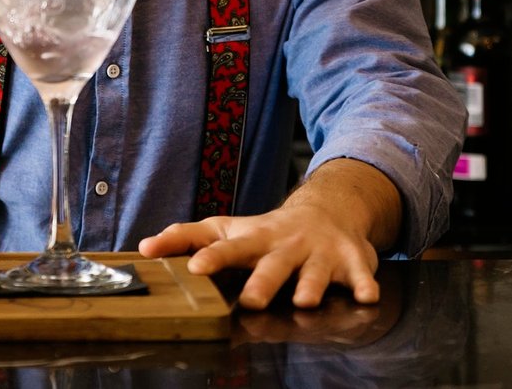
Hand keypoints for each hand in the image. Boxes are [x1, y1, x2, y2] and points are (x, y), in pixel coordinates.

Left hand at [138, 203, 379, 310]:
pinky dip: (365, 284)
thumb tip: (144, 247)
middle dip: (262, 282)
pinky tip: (367, 296)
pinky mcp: (352, 262)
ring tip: (303, 300)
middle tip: (249, 300)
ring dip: (310, 285)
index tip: (194, 268)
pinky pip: (361, 275)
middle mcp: (286, 246)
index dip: (211, 257)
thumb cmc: (268, 231)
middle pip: (272, 265)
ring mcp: (319, 253)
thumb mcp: (228, 230)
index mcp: (253, 240)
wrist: (326, 211)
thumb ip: (187, 237)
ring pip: (315, 273)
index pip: (227, 247)